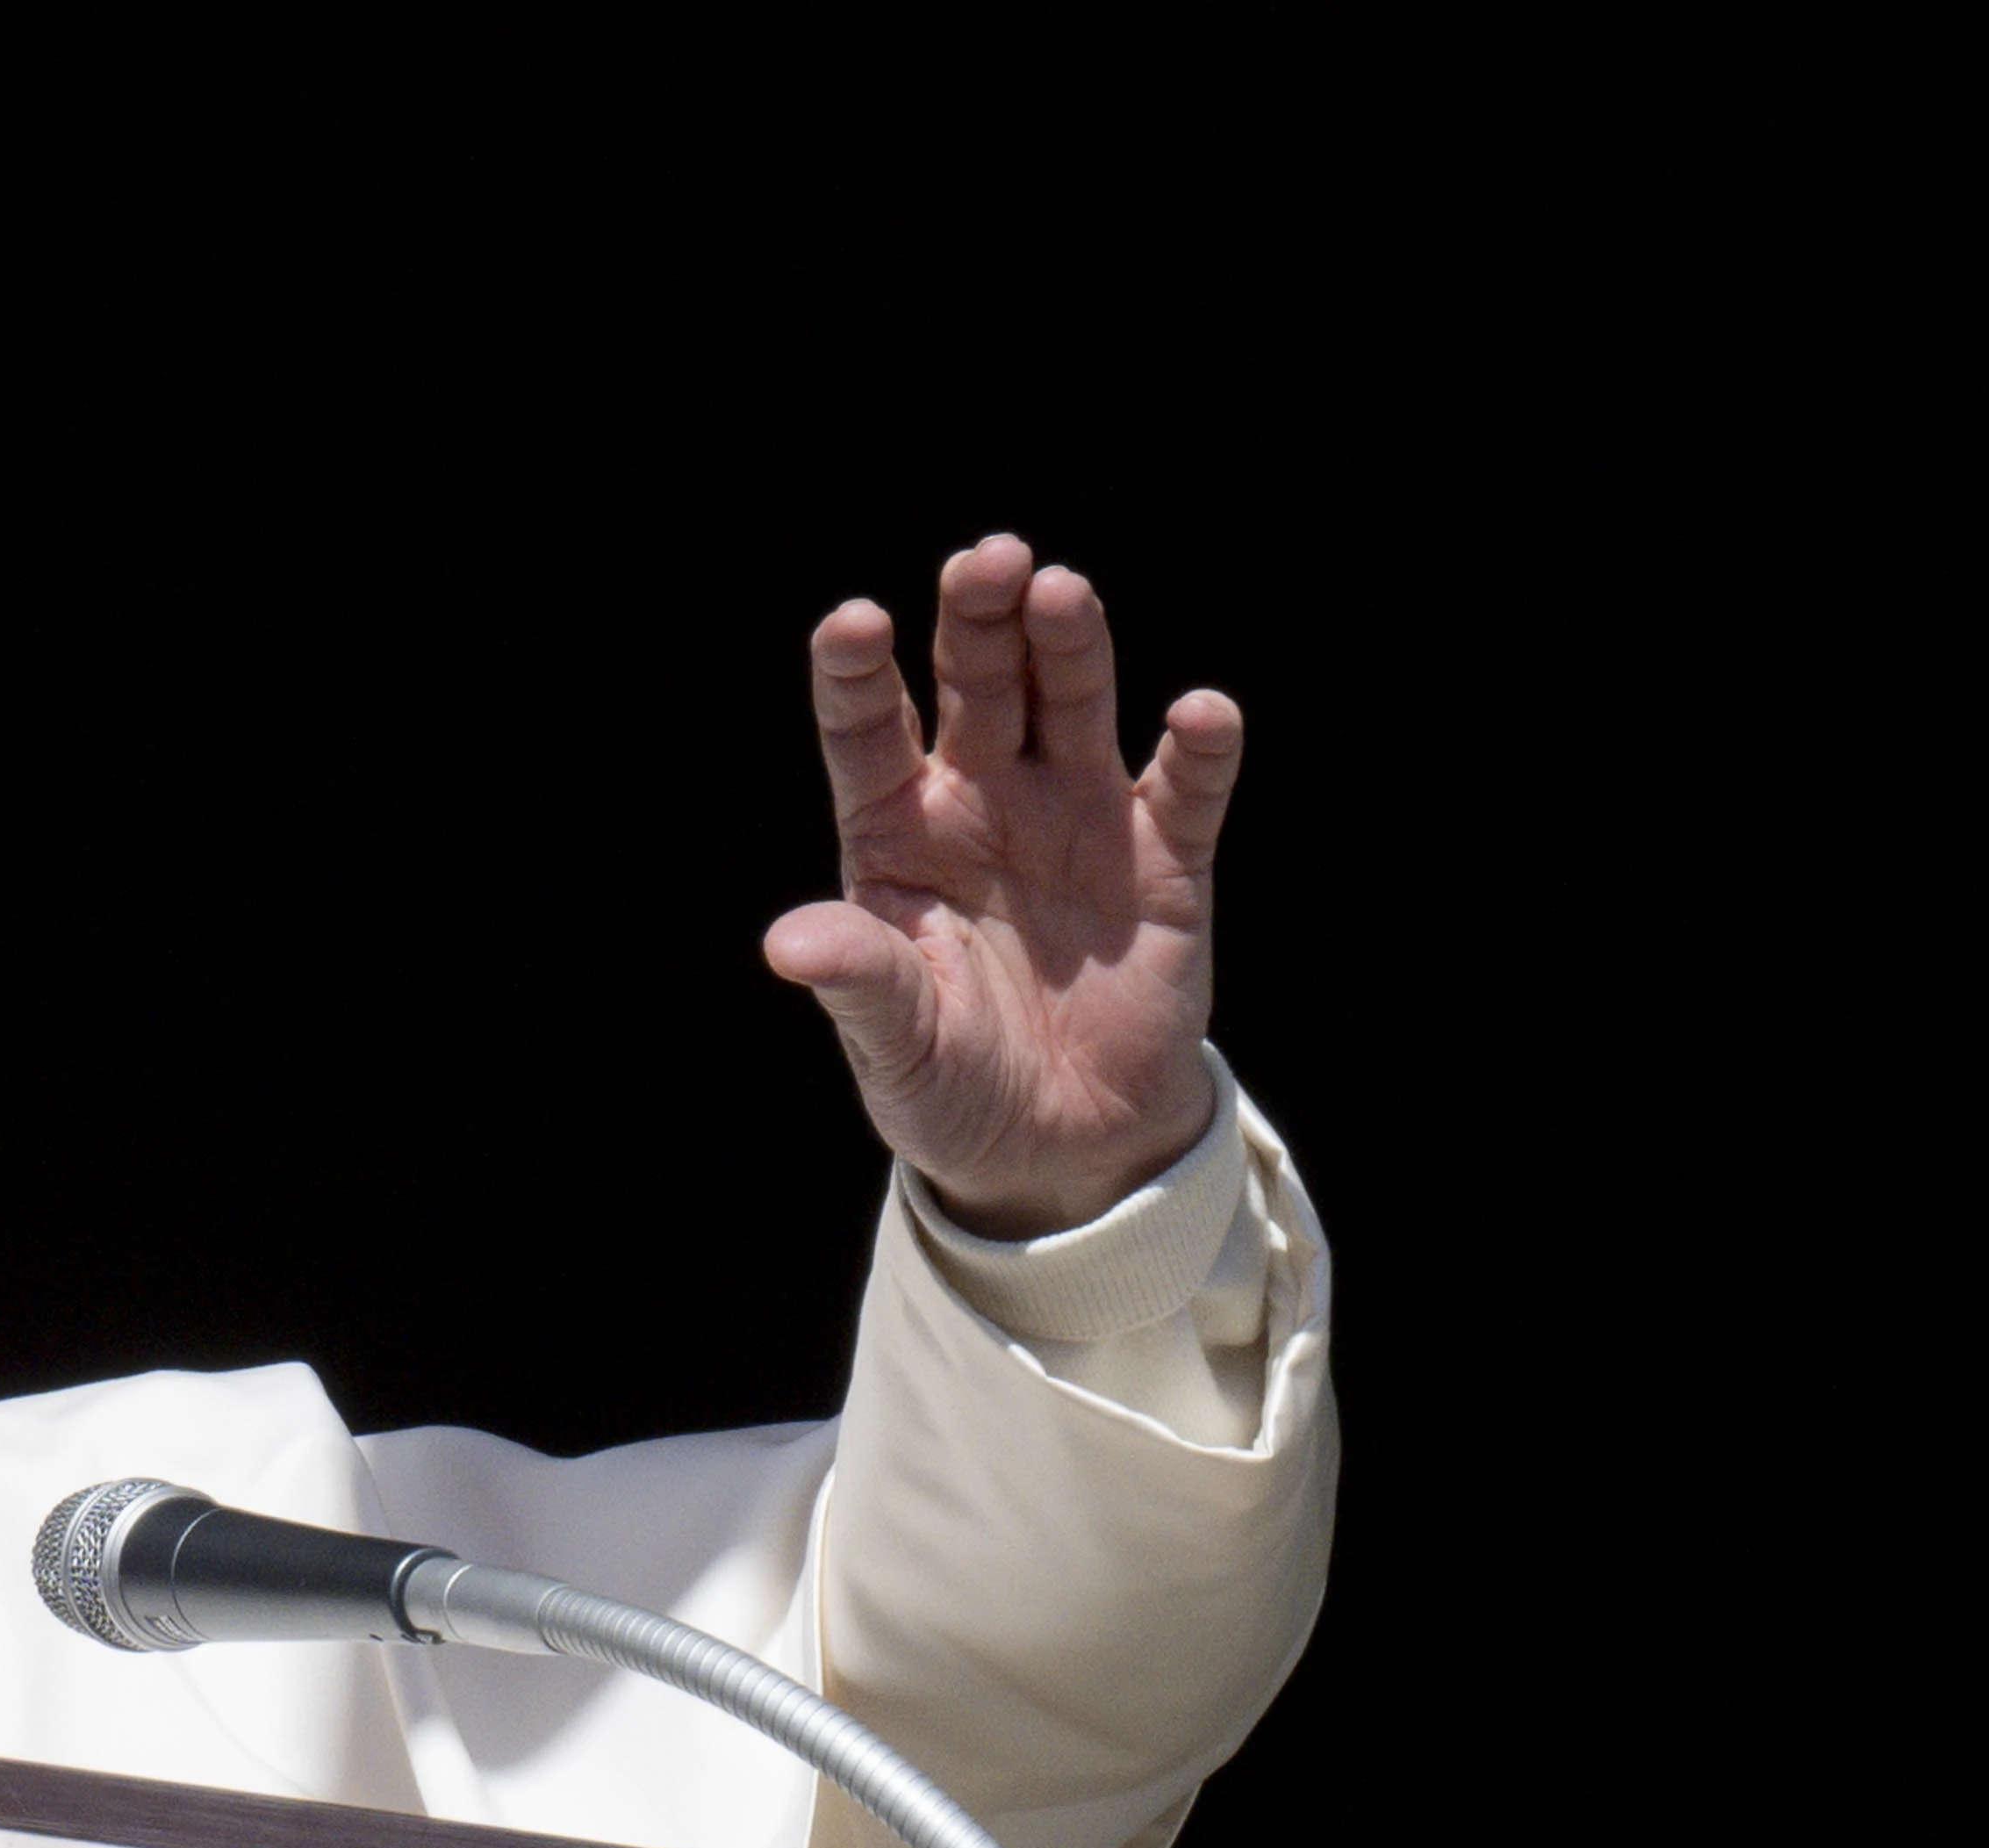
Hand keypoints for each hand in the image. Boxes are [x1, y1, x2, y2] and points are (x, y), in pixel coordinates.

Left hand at [766, 536, 1237, 1239]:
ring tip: (1062, 594)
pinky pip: (1185, 791)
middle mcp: (986, 801)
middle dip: (981, 619)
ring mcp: (1078, 818)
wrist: (1060, 1146)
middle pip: (980, 685)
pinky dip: (1199, 752)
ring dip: (1072, 646)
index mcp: (901, 833)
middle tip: (988, 560)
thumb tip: (789, 943)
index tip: (856, 621)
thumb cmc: (953, 1084)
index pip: (870, 732)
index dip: (860, 674)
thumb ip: (860, 983)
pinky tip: (1198, 715)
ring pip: (1073, 704)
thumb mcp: (897, 1047)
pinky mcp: (1165, 860)